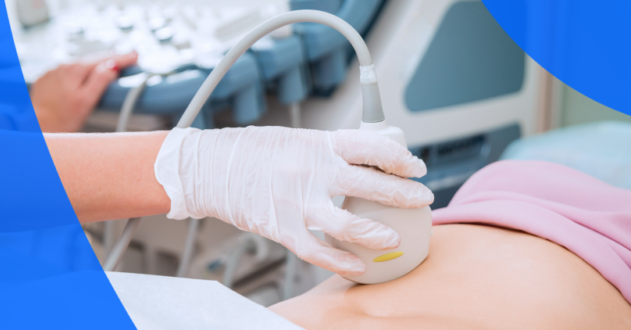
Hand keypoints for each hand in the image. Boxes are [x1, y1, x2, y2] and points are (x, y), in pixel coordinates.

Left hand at [31, 52, 137, 131]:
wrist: (35, 127)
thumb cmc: (61, 119)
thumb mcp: (87, 100)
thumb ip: (100, 81)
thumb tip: (111, 67)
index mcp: (75, 69)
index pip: (105, 59)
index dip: (122, 57)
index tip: (134, 55)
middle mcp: (62, 66)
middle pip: (92, 59)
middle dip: (110, 58)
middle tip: (127, 58)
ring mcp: (52, 72)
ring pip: (79, 65)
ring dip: (95, 65)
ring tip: (109, 65)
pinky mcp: (46, 80)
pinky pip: (67, 72)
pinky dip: (80, 73)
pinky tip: (84, 77)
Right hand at [154, 126, 433, 274]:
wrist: (210, 167)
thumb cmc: (254, 152)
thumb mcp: (297, 139)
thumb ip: (329, 151)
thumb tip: (365, 162)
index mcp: (318, 143)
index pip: (371, 147)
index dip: (400, 158)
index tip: (415, 167)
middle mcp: (311, 170)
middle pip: (370, 184)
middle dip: (403, 195)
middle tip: (421, 199)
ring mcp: (296, 201)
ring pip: (347, 222)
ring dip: (376, 233)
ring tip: (395, 239)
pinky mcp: (280, 227)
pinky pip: (316, 249)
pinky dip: (339, 260)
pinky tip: (357, 266)